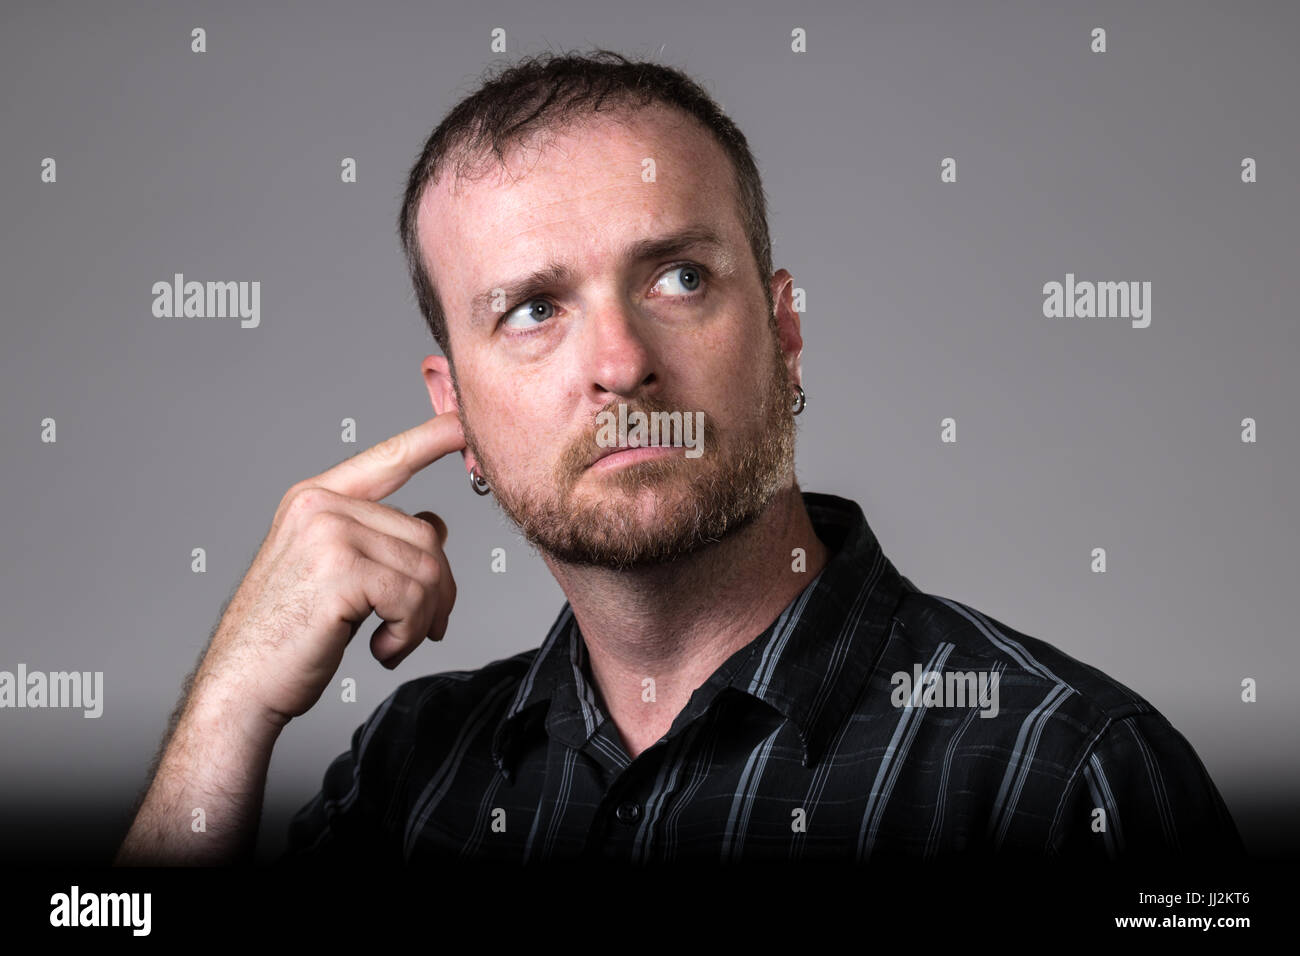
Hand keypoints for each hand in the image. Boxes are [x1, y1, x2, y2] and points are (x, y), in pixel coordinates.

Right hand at [195, 412, 466, 725]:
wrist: (241, 685)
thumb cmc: (284, 637)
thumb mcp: (333, 574)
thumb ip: (377, 540)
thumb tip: (433, 524)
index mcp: (315, 500)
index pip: (388, 459)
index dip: (432, 438)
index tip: (463, 421)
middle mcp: (320, 506)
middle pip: (426, 536)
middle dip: (437, 591)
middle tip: (422, 628)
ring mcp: (328, 534)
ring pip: (427, 569)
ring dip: (421, 619)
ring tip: (391, 641)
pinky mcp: (340, 571)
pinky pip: (413, 598)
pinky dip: (409, 633)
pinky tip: (381, 650)